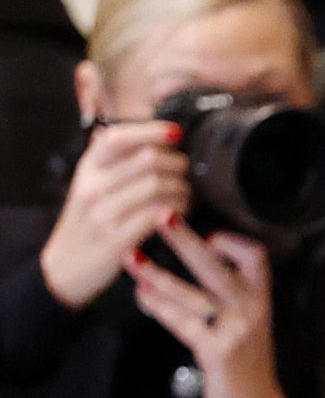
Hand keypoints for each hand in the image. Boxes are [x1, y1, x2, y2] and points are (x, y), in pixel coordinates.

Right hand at [39, 121, 191, 310]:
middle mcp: (92, 187)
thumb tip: (154, 130)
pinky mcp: (116, 239)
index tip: (176, 133)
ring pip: (157, 186)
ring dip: (182, 188)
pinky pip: (157, 215)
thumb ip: (117, 160)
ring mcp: (102, 213)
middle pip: (147, 159)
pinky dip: (178, 210)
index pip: (117, 137)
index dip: (151, 131)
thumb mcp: (93, 184)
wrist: (65, 267)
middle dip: (178, 164)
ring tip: (187, 194)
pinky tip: (181, 212)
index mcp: (88, 168)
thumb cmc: (89, 221)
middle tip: (187, 173)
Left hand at [125, 220, 294, 397]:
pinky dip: (159, 306)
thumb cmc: (245, 364)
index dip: (231, 241)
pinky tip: (142, 296)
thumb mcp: (248, 323)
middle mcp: (252, 309)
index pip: (255, 256)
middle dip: (186, 240)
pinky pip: (181, 322)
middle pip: (217, 266)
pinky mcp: (216, 350)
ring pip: (192, 294)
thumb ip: (229, 295)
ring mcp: (235, 329)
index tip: (209, 236)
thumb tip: (197, 260)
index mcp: (261, 298)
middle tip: (161, 217)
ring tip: (132, 259)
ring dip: (157, 275)